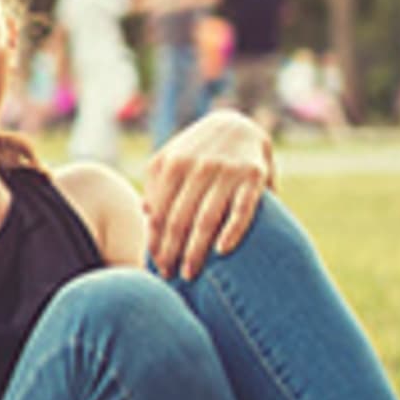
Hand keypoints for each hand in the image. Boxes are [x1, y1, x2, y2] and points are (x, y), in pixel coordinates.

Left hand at [142, 109, 274, 279]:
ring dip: (196, 250)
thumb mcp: (170, 158)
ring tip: (189, 273)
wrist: (238, 123)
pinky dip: (232, 231)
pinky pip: (242, 209)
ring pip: (206, 219)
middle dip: (171, 252)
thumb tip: (145, 213)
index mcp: (172, 165)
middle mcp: (198, 166)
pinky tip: (222, 251)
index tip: (153, 264)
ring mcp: (227, 171)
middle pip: (179, 220)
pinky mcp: (254, 176)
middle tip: (168, 276)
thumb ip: (155, 184)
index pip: (158, 213)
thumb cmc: (195, 151)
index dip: (155, 242)